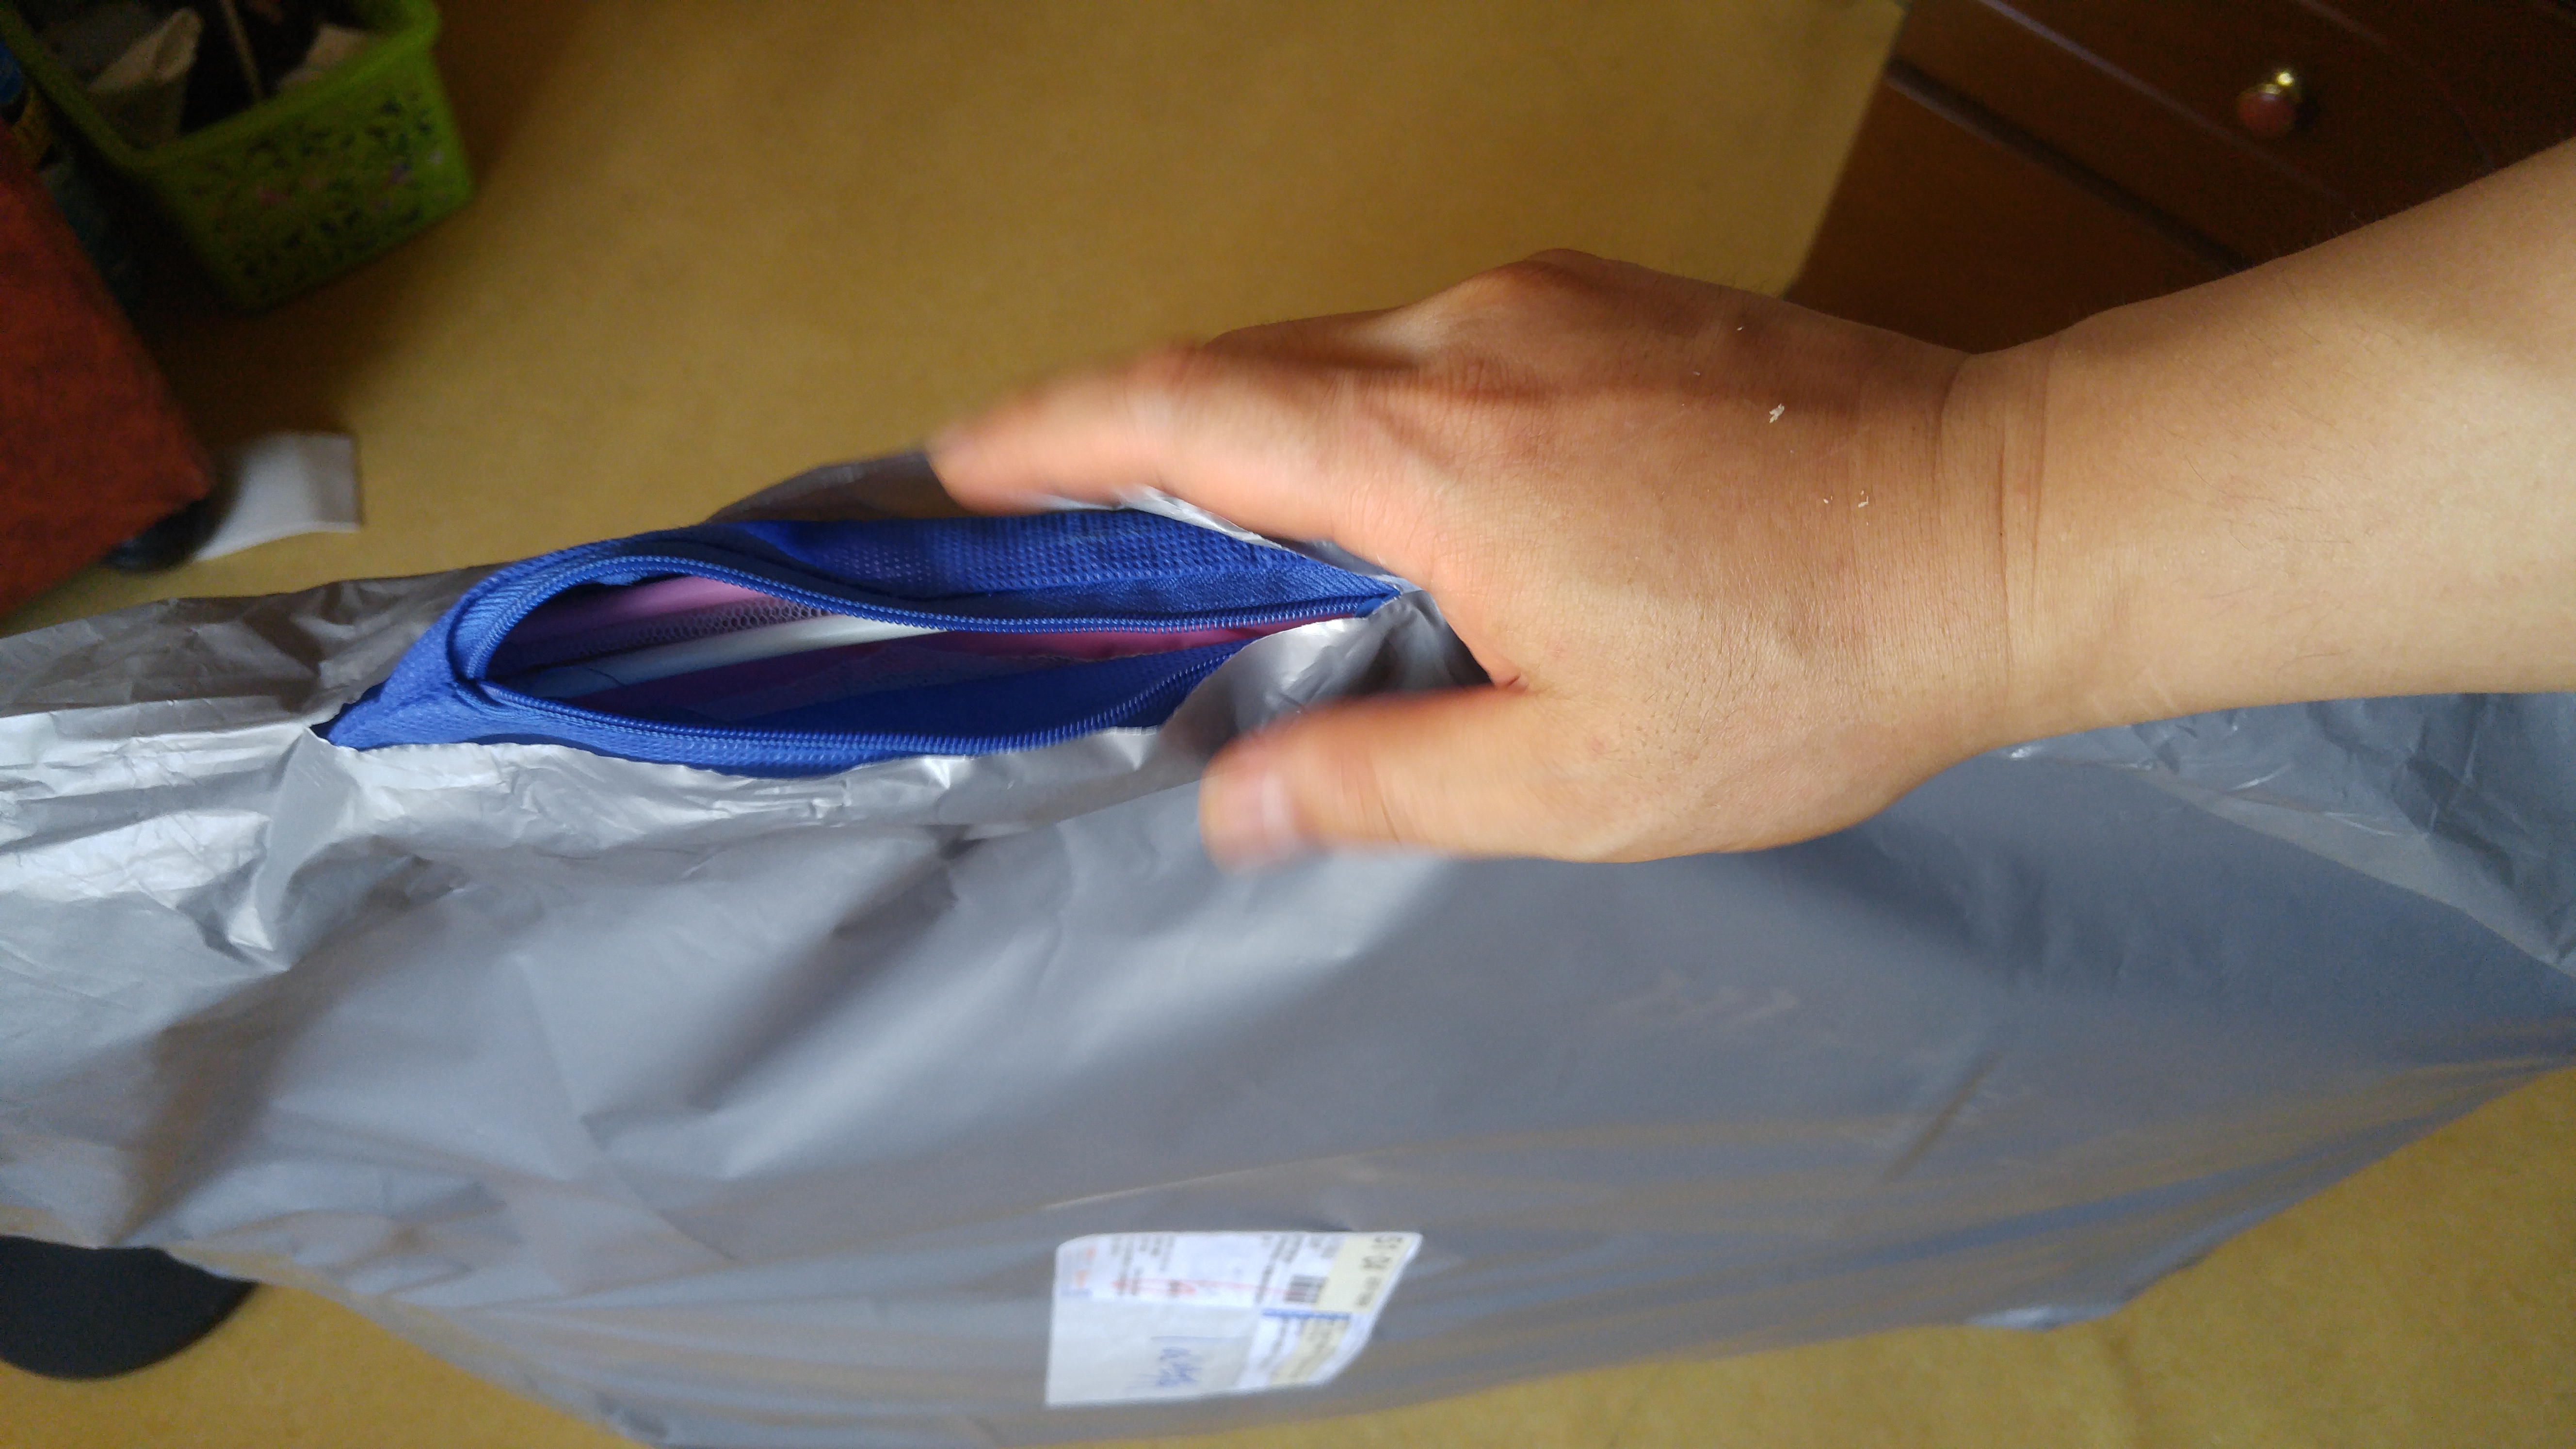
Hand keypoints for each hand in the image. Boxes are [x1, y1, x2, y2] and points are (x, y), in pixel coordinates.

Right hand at [931, 252, 2050, 862]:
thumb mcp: (1577, 779)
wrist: (2011, 525)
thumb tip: (1233, 801)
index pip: (1182, 412)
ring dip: (1261, 419)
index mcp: (1435, 454)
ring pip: (1343, 344)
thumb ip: (1382, 779)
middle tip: (1057, 499)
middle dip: (1128, 426)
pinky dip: (1368, 401)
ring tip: (1222, 518)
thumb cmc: (1807, 664)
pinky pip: (1439, 336)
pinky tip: (1394, 483)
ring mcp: (1551, 300)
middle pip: (1243, 361)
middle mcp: (1472, 338)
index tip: (963, 460)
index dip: (1050, 432)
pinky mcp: (1618, 298)